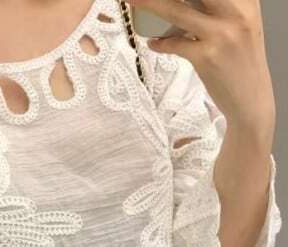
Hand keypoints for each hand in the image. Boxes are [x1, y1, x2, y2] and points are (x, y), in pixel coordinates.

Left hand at [127, 0, 275, 133]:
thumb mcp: (239, 27)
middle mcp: (236, 13)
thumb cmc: (241, 63)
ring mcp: (221, 35)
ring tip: (134, 1)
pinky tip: (153, 43)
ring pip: (178, 12)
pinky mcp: (206, 57)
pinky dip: (160, 43)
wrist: (250, 99)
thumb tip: (185, 4)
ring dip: (151, 5)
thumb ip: (220, 11)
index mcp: (245, 2)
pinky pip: (174, 44)